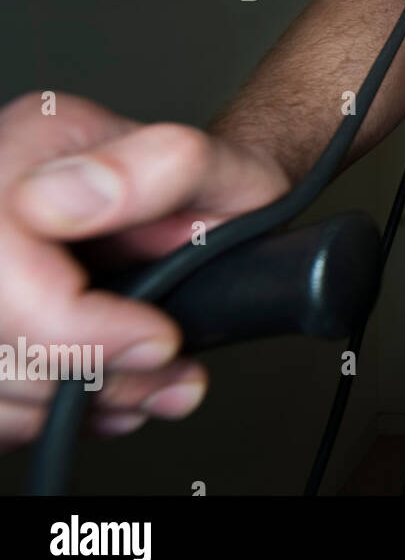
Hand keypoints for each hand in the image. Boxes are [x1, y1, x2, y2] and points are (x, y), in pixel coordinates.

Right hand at [0, 91, 290, 449]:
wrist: (211, 215)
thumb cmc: (215, 193)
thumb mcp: (226, 170)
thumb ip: (166, 166)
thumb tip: (62, 202)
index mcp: (33, 144)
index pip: (0, 253)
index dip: (71, 324)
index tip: (159, 338)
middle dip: (88, 371)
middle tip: (165, 365)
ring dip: (74, 401)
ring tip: (147, 378)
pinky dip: (45, 415)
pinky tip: (101, 388)